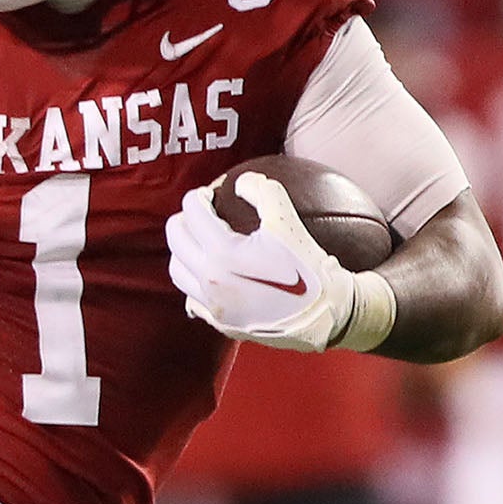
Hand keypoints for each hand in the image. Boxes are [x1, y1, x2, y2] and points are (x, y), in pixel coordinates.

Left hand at [166, 171, 368, 351]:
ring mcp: (212, 305)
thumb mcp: (288, 222)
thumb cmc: (309, 268)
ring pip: (177, 269)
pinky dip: (194, 280)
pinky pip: (191, 297)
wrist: (326, 314)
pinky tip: (211, 272)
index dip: (199, 196)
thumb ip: (263, 192)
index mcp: (223, 254)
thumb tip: (241, 181)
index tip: (211, 194)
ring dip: (184, 249)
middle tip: (201, 213)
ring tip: (202, 240)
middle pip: (176, 237)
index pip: (192, 212)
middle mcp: (211, 281)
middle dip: (185, 218)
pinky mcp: (219, 322)